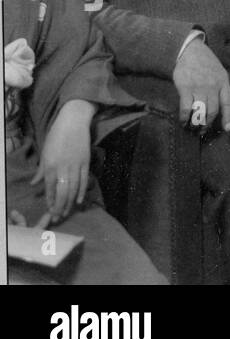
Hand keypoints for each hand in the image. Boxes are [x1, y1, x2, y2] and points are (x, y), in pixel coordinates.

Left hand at [33, 99, 93, 225]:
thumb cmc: (56, 136)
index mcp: (50, 165)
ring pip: (73, 188)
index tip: (49, 210)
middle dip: (59, 206)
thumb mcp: (45, 152)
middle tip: (57, 217)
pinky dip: (81, 191)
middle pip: (62, 191)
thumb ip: (41, 170)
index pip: (49, 188)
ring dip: (69, 202)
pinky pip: (84, 179)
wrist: (74, 121)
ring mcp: (76, 165)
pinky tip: (79, 200)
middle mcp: (63, 167)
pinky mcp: (86, 161)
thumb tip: (34, 184)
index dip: (49, 201)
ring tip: (67, 212)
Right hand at [173, 39, 229, 133]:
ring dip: (196, 123)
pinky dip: (185, 118)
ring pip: (200, 112)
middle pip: (213, 111)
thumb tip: (226, 100)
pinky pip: (186, 108)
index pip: (228, 103)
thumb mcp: (220, 71)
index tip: (227, 129)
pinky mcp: (185, 88)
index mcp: (223, 82)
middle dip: (208, 124)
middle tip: (202, 131)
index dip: (228, 117)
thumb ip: (222, 85)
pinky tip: (183, 121)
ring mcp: (199, 87)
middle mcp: (213, 86)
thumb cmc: (205, 62)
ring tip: (192, 128)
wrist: (190, 50)